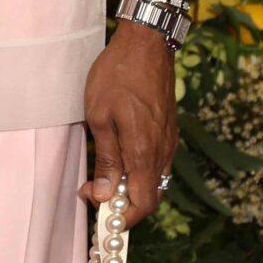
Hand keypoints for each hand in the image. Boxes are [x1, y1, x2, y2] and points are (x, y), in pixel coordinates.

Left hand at [80, 23, 176, 231]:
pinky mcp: (169, 132)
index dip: (121, 218)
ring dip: (131, 189)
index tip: (97, 211)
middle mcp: (162, 151)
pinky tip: (119, 160)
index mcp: (144, 151)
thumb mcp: (99, 116)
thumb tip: (104, 195)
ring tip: (103, 177)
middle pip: (150, 197)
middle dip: (123, 206)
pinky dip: (139, 173)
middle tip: (93, 194)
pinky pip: (158, 164)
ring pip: (155, 181)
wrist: (146, 44)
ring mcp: (168, 142)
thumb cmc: (117, 76)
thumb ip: (105, 159)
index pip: (141, 204)